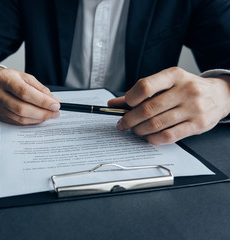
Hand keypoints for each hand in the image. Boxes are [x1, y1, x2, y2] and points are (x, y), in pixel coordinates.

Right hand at [0, 67, 60, 124]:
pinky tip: (38, 117)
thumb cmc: (9, 78)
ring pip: (19, 117)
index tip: (55, 105)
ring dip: (38, 118)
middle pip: (22, 108)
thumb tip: (53, 101)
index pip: (25, 92)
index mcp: (5, 79)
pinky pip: (17, 122)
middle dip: (42, 112)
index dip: (42, 101)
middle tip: (55, 112)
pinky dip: (30, 121)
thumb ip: (40, 89)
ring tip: (49, 115)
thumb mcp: (25, 77)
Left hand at [107, 67, 229, 144]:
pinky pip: (169, 136)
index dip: (130, 98)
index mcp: (174, 75)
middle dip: (130, 119)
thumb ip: (140, 92)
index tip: (125, 105)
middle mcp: (185, 90)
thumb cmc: (187, 88)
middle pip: (148, 108)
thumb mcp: (167, 83)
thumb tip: (113, 103)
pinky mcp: (198, 124)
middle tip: (123, 123)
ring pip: (157, 124)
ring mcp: (193, 108)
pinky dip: (154, 138)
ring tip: (135, 130)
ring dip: (139, 130)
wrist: (220, 95)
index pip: (146, 86)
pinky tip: (148, 137)